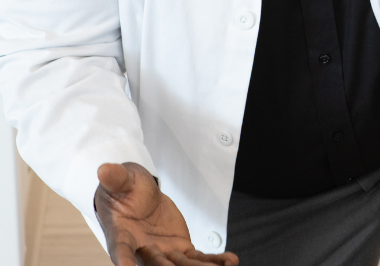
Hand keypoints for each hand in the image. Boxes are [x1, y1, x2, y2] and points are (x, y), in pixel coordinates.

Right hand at [95, 162, 238, 265]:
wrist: (139, 196)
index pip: (121, 251)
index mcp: (121, 236)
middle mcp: (142, 251)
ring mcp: (163, 252)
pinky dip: (213, 260)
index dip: (125, 262)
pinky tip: (230, 261)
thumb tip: (104, 168)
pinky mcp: (180, 248)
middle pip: (156, 264)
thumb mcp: (120, 180)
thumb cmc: (124, 189)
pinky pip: (197, 258)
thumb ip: (115, 178)